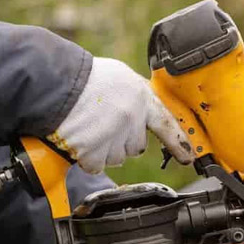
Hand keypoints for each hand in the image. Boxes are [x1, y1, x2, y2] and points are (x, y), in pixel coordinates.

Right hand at [48, 57, 193, 174]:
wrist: (54, 84)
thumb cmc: (83, 78)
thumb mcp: (119, 78)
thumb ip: (134, 97)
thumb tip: (142, 114)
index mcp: (141, 98)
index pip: (167, 125)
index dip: (179, 143)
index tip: (188, 158)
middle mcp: (131, 119)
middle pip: (136, 147)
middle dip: (122, 141)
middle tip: (103, 124)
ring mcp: (113, 137)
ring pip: (116, 158)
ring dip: (103, 149)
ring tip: (88, 127)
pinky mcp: (94, 152)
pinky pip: (96, 165)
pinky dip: (87, 158)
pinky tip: (79, 139)